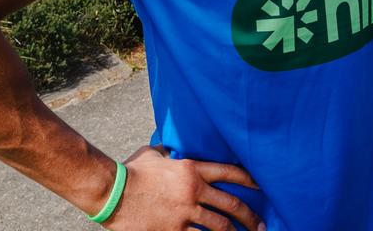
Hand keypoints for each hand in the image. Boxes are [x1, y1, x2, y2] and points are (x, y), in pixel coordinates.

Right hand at [104, 145, 263, 230]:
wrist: (111, 191)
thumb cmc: (130, 171)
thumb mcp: (154, 154)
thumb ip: (170, 153)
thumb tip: (172, 149)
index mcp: (192, 169)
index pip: (230, 172)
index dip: (249, 180)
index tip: (262, 187)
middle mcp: (193, 191)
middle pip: (231, 204)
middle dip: (249, 216)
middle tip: (260, 225)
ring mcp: (184, 213)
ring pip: (219, 227)